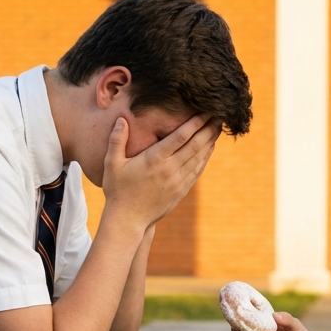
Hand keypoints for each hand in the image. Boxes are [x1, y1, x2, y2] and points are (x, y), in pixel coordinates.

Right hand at [101, 114, 222, 230]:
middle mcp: (170, 169)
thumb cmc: (118, 190)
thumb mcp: (112, 165)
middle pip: (196, 145)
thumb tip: (121, 120)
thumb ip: (116, 141)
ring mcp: (178, 181)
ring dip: (210, 141)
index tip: (204, 111)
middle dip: (208, 128)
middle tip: (219, 114)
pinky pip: (197, 170)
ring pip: (199, 157)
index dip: (195, 122)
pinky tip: (209, 147)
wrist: (129, 220)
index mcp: (154, 159)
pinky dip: (205, 157)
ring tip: (217, 127)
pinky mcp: (182, 190)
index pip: (181, 136)